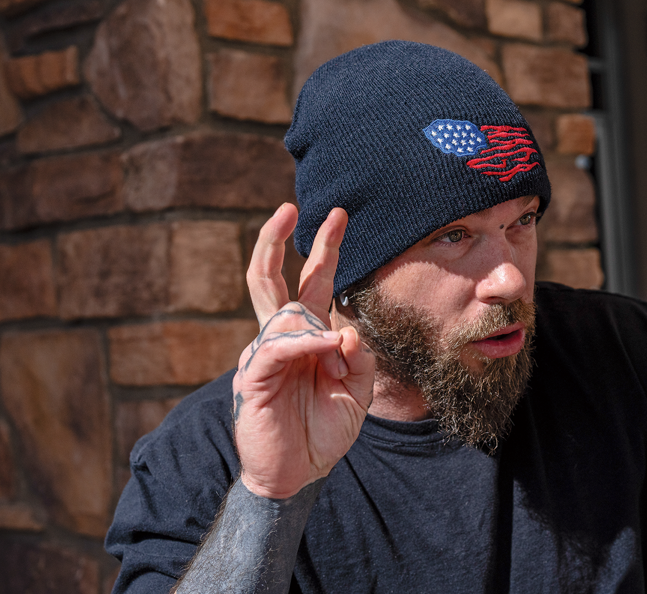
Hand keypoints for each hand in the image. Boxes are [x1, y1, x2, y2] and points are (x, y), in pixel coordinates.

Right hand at [232, 204, 373, 497]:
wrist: (299, 472)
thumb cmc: (324, 428)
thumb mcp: (359, 391)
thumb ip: (359, 357)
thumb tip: (344, 330)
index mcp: (308, 335)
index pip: (312, 282)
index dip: (323, 249)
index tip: (339, 215)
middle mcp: (283, 337)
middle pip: (269, 278)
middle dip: (276, 240)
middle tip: (289, 206)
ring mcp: (265, 354)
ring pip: (287, 315)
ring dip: (322, 337)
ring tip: (338, 372)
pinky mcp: (254, 376)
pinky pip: (277, 347)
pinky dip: (305, 344)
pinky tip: (325, 351)